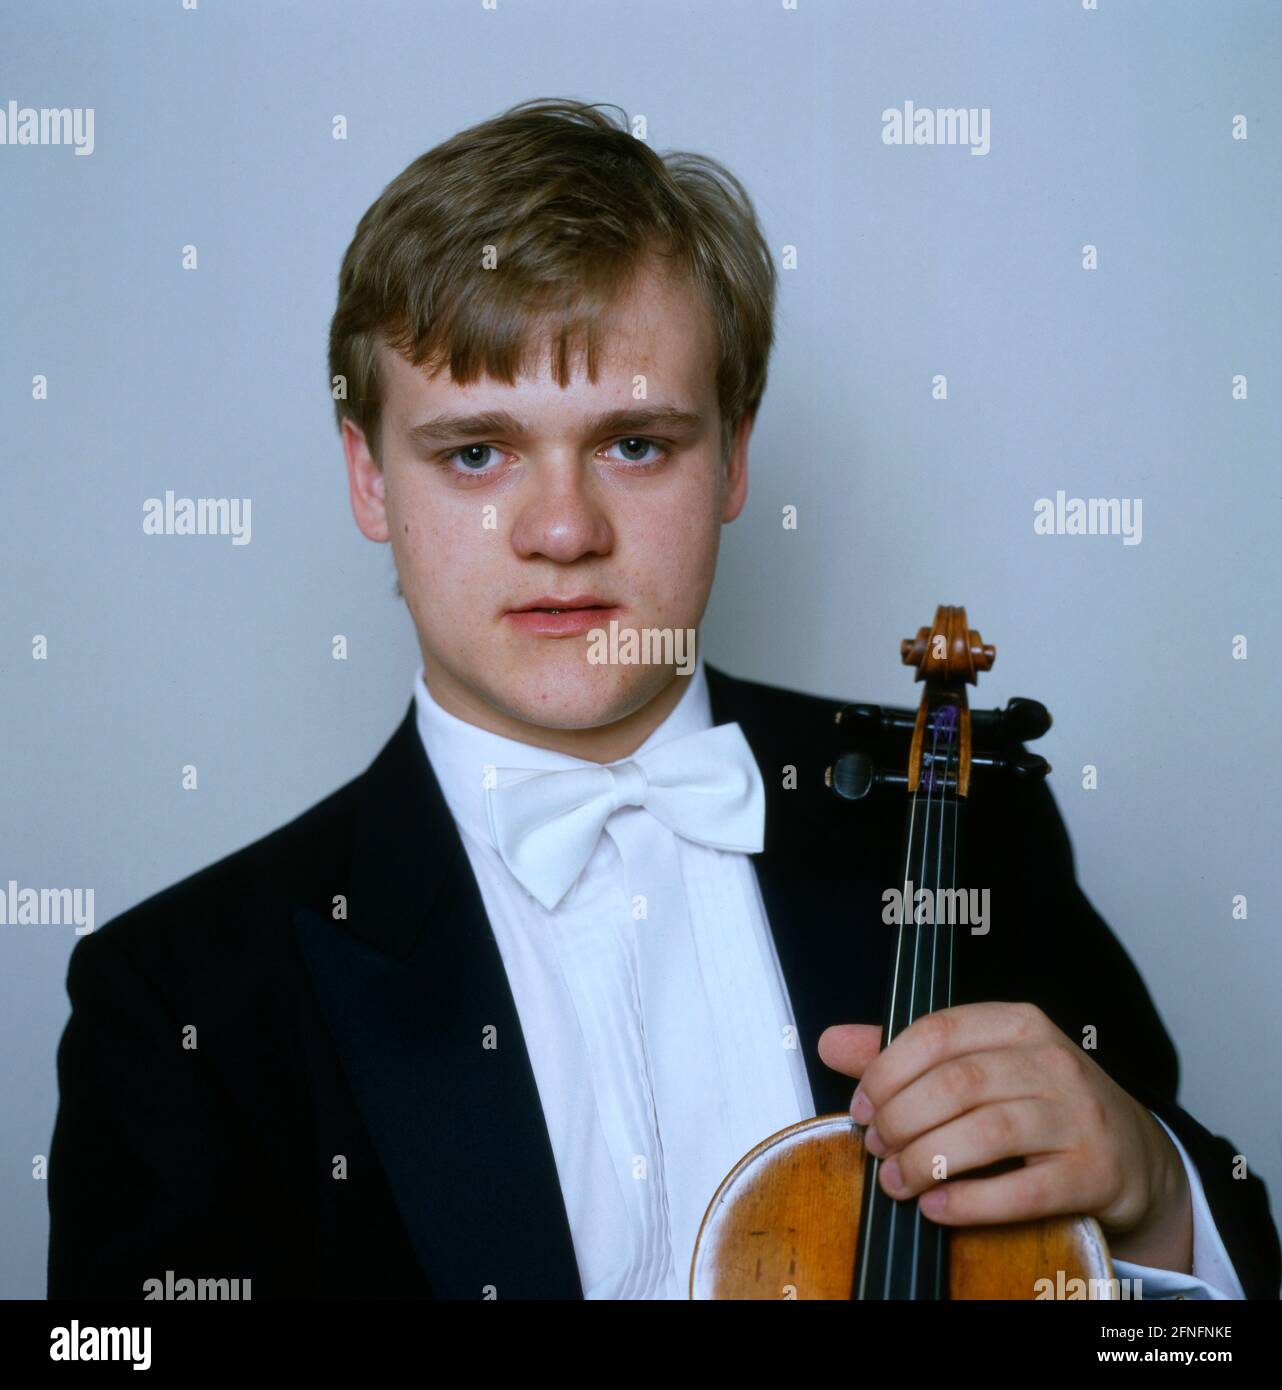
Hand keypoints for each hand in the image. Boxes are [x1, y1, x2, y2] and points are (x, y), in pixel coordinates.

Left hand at [818, 1002, 1192, 1272]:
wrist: (1134, 1154)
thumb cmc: (1041, 1104)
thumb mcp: (979, 1064)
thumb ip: (903, 1055)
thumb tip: (831, 1042)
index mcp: (1017, 1024)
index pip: (937, 1033)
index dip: (886, 1070)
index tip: (860, 1105)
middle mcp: (1052, 1061)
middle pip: (956, 1084)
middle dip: (901, 1120)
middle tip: (876, 1147)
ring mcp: (1077, 1116)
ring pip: (987, 1133)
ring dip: (927, 1161)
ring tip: (895, 1181)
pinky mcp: (1093, 1172)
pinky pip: (1024, 1189)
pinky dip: (971, 1202)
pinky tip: (935, 1208)